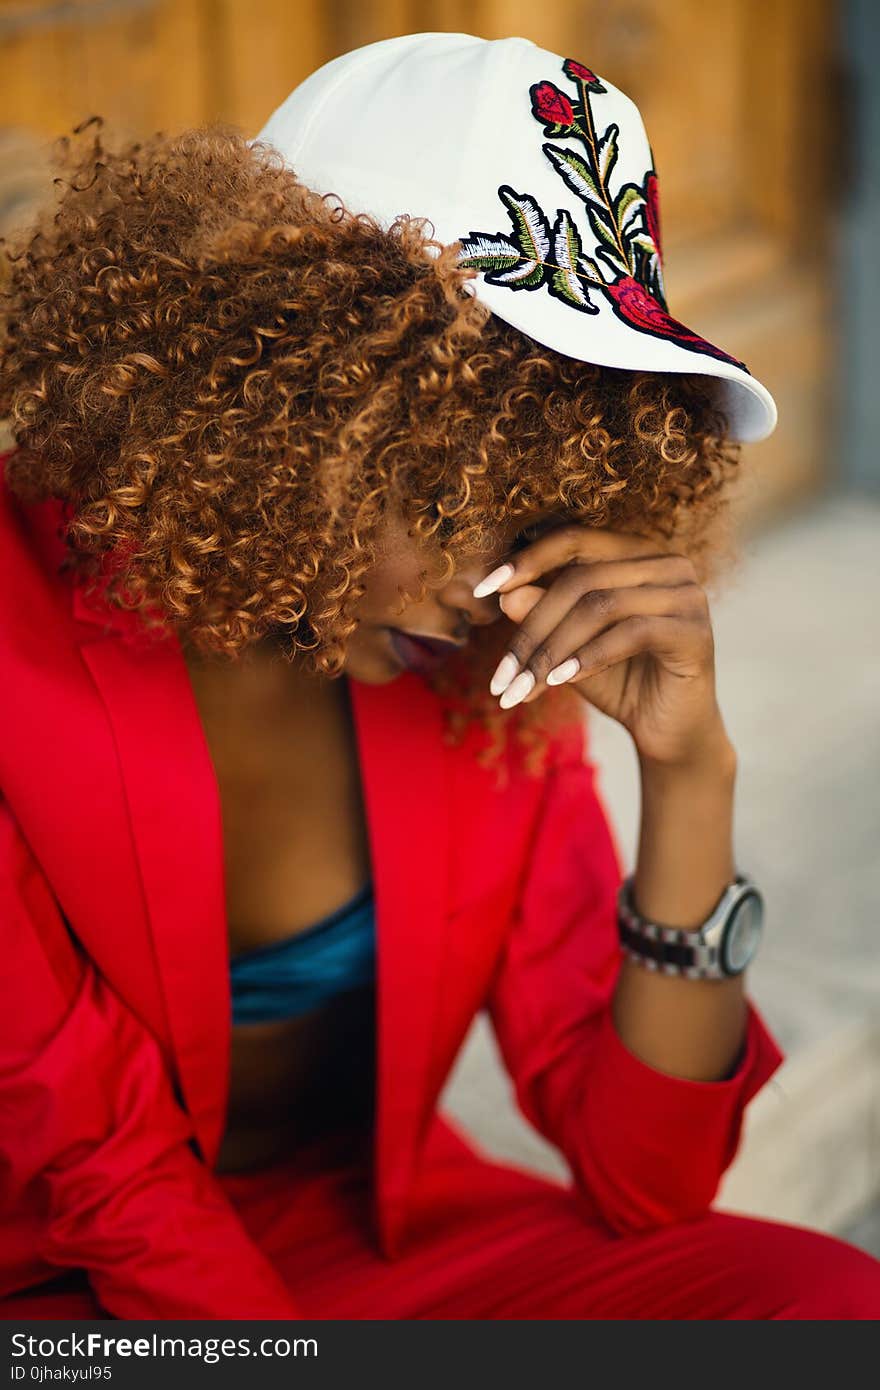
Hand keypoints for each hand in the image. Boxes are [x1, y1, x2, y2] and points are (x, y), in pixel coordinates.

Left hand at [475, 523, 730, 766]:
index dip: (526, 559)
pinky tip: (559, 682)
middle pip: (581, 578)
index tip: (482, 590)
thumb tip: (504, 593)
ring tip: (522, 687)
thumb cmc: (618, 682)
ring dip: (552, 650)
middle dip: (532, 628)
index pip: (575, 539)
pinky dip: (588, 657)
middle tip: (501, 675)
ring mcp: (687, 594)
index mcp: (637, 553)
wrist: (668, 733)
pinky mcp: (695, 631)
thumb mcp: (568, 647)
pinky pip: (630, 633)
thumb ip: (542, 616)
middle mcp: (668, 563)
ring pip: (600, 606)